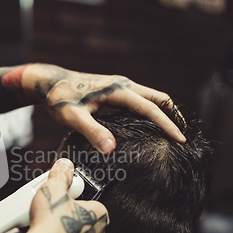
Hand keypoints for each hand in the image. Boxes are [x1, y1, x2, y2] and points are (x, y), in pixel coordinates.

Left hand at [22, 64, 185, 153]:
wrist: (50, 83)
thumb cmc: (60, 99)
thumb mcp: (73, 118)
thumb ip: (92, 132)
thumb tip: (111, 149)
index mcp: (117, 90)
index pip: (150, 108)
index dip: (167, 125)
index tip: (181, 140)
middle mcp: (122, 85)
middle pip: (158, 98)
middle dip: (173, 116)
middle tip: (183, 138)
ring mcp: (120, 86)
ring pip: (151, 97)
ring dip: (164, 112)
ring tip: (172, 133)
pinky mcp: (115, 90)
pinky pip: (140, 99)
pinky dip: (152, 111)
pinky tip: (150, 125)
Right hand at [26, 158, 108, 232]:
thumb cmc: (52, 224)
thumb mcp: (54, 188)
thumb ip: (61, 175)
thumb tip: (64, 165)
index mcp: (100, 215)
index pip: (90, 200)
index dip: (73, 195)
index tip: (62, 193)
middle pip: (81, 218)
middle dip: (66, 212)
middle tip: (51, 207)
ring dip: (60, 228)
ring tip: (44, 221)